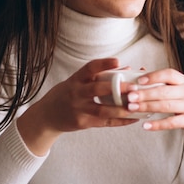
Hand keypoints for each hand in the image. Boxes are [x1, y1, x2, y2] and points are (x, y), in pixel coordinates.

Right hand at [17, 58, 137, 154]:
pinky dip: (119, 121)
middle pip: (97, 89)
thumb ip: (99, 76)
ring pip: (102, 109)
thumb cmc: (67, 94)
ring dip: (121, 108)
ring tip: (136, 106)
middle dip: (117, 88)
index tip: (118, 61)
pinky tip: (132, 119)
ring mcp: (78, 109)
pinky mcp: (82, 123)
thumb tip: (127, 70)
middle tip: (134, 87)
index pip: (89, 68)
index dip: (104, 63)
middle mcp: (76, 93)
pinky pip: (104, 122)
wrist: (47, 116)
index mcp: (76, 79)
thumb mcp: (77, 82)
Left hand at [124, 68, 183, 145]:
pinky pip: (171, 122)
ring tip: (132, 108)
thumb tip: (142, 78)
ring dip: (146, 106)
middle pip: (163, 91)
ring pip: (165, 105)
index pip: (168, 74)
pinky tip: (146, 125)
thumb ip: (169, 86)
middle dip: (144, 93)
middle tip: (129, 95)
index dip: (153, 76)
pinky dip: (157, 124)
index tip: (139, 80)